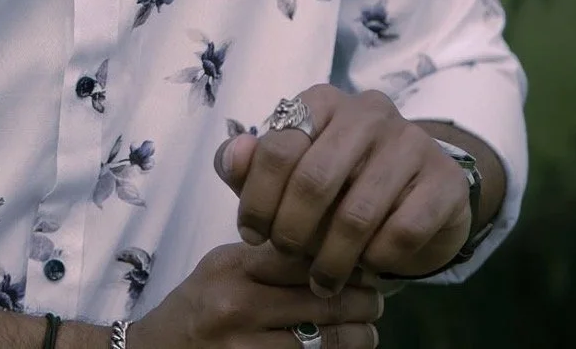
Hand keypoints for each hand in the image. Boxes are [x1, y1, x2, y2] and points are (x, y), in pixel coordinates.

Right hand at [130, 241, 383, 348]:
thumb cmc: (199, 304)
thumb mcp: (221, 264)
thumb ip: (266, 253)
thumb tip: (330, 237)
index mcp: (233, 268)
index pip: (302, 253)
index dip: (341, 254)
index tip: (363, 255)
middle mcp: (239, 307)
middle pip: (323, 299)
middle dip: (362, 300)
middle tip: (377, 297)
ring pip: (328, 343)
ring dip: (359, 336)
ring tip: (368, 327)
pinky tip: (347, 348)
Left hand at [214, 84, 472, 293]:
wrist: (417, 195)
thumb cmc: (339, 184)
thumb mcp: (290, 174)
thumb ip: (253, 166)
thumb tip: (233, 157)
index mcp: (322, 101)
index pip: (277, 148)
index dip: (257, 200)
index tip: (253, 236)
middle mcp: (367, 111)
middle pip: (313, 180)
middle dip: (292, 232)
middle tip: (288, 260)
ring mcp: (410, 141)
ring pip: (356, 213)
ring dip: (332, 258)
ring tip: (322, 279)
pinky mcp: (444, 180)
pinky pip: (401, 232)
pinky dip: (377, 260)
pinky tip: (368, 266)